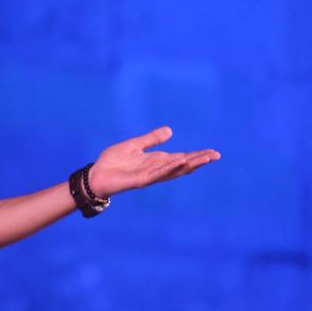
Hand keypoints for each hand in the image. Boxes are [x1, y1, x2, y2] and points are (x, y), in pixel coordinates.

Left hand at [88, 126, 219, 198]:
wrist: (96, 175)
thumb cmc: (113, 162)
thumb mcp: (134, 145)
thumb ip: (151, 139)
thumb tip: (170, 130)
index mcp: (156, 161)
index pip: (181, 158)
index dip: (197, 155)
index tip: (213, 152)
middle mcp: (156, 169)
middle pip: (182, 165)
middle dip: (199, 160)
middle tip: (216, 155)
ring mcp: (150, 175)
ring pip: (174, 170)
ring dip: (190, 164)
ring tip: (205, 158)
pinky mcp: (140, 180)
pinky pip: (158, 174)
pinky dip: (170, 168)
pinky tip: (181, 161)